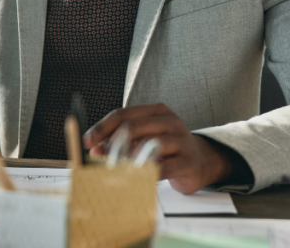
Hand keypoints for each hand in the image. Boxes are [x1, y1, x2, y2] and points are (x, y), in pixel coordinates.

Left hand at [83, 103, 232, 193]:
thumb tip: (93, 150)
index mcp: (156, 111)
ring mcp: (181, 141)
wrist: (203, 162)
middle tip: (100, 157)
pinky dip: (146, 174)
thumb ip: (121, 140)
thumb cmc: (168, 148)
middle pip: (133, 127)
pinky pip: (163, 168)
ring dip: (127, 158)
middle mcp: (169, 121)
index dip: (101, 128)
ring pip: (148, 145)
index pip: (122, 114)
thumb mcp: (145, 137)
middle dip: (111, 143)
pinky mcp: (189, 162)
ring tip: (116, 168)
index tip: (87, 141)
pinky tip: (136, 178)